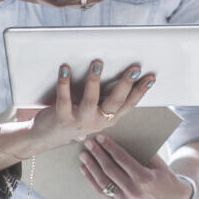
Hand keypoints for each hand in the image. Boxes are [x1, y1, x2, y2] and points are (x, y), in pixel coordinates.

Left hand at [29, 59, 157, 147]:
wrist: (47, 136)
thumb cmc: (73, 117)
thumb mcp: (94, 111)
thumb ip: (105, 98)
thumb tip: (119, 71)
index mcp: (109, 119)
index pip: (129, 104)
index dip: (141, 91)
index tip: (150, 77)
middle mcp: (98, 121)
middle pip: (115, 102)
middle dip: (126, 84)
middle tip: (134, 68)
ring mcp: (80, 121)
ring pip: (91, 100)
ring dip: (94, 80)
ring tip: (97, 62)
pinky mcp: (62, 118)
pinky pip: (64, 99)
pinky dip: (64, 83)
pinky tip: (65, 68)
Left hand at [80, 134, 193, 198]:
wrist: (171, 198)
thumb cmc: (164, 175)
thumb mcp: (157, 162)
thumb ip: (140, 152)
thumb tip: (119, 138)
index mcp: (145, 178)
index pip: (122, 159)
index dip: (109, 147)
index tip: (100, 137)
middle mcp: (134, 191)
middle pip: (110, 169)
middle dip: (97, 154)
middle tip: (88, 142)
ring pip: (103, 182)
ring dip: (91, 167)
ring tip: (83, 155)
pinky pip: (102, 192)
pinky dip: (91, 180)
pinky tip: (85, 169)